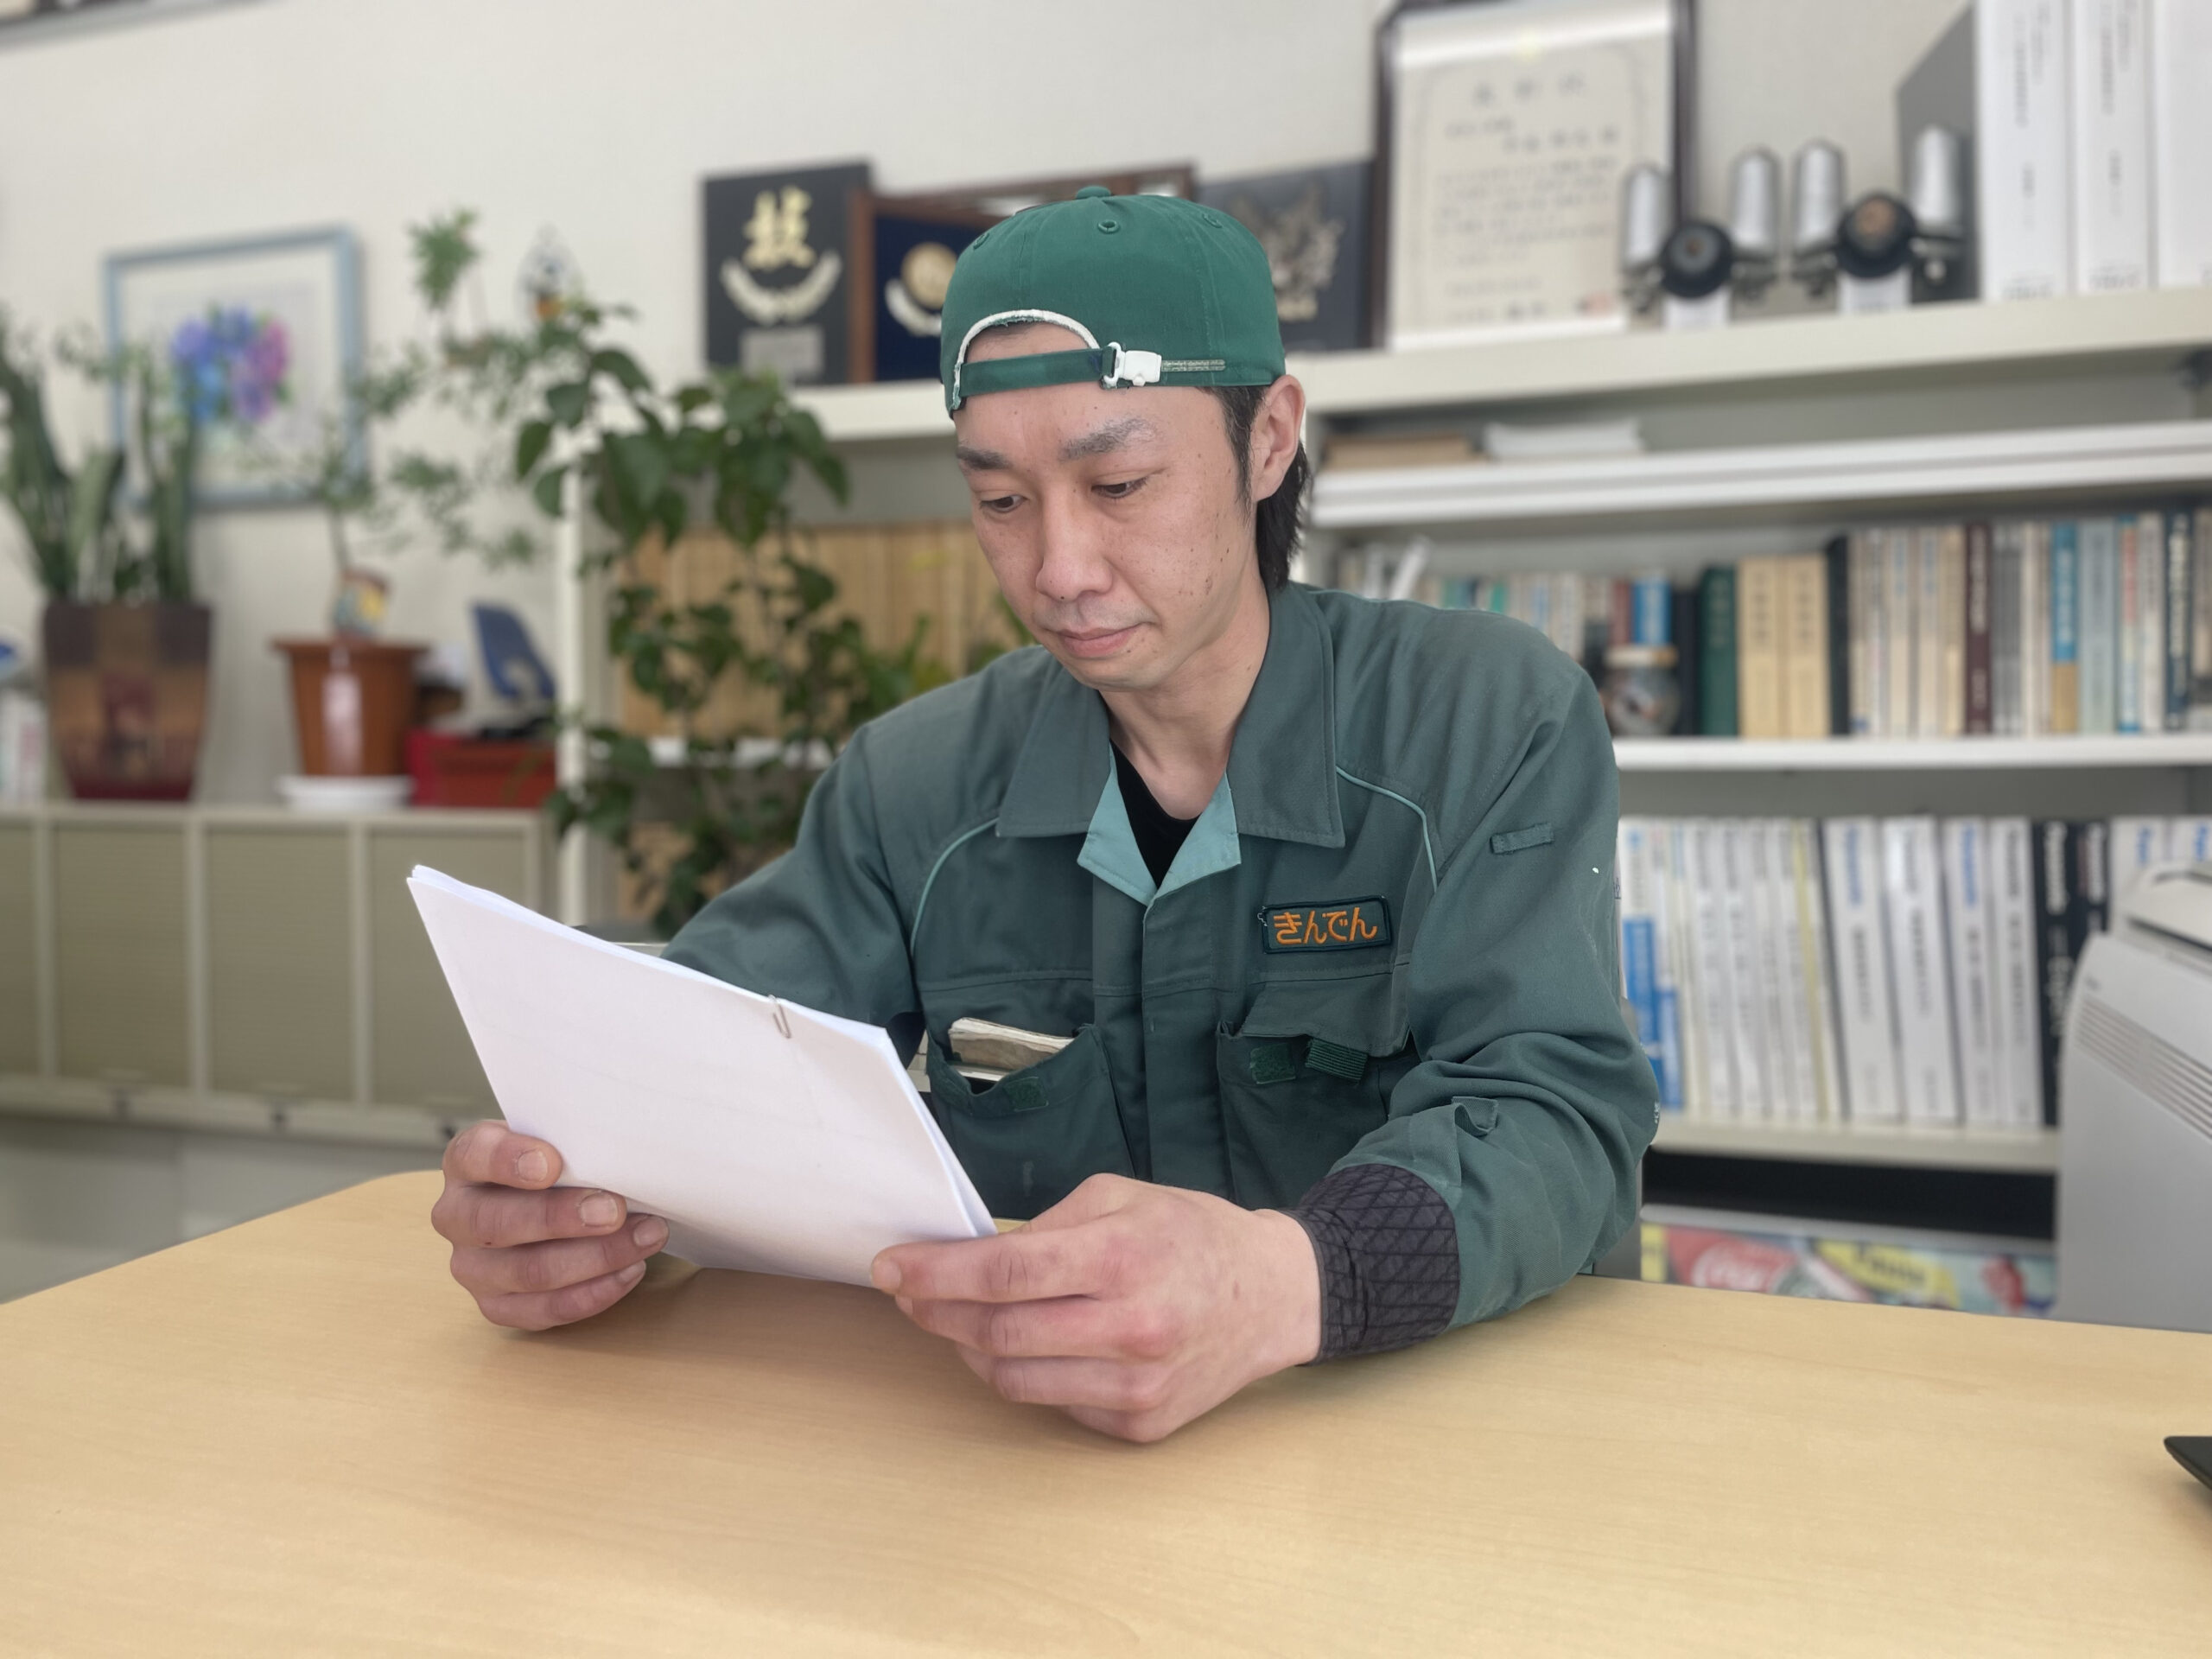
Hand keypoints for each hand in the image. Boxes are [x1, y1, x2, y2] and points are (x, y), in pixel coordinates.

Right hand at [431, 1120, 667, 1329]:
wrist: (548, 1201)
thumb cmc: (560, 1162)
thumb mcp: (560, 1139)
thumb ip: (575, 1142)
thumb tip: (621, 1155)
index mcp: (466, 1162)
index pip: (473, 1155)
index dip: (508, 1159)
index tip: (552, 1163)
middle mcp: (457, 1217)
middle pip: (498, 1223)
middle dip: (561, 1218)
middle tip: (614, 1211)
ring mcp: (472, 1268)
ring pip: (528, 1272)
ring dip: (595, 1257)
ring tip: (645, 1236)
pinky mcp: (497, 1306)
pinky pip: (545, 1310)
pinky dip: (595, 1293)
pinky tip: (631, 1270)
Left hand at [870, 1173, 1320, 1442]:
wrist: (1273, 1297)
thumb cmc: (1192, 1235)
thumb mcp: (1121, 1197)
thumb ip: (1047, 1226)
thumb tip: (971, 1255)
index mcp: (1124, 1257)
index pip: (1004, 1272)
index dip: (935, 1273)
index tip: (890, 1269)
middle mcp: (1131, 1327)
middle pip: (996, 1333)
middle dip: (935, 1313)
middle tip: (910, 1295)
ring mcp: (1136, 1384)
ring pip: (1013, 1380)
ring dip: (968, 1350)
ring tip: (958, 1321)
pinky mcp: (1140, 1424)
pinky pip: (1054, 1403)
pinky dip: (1024, 1374)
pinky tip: (1026, 1345)